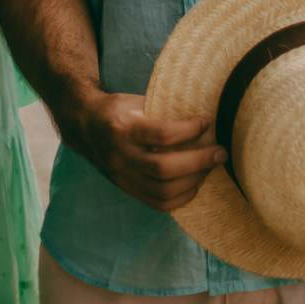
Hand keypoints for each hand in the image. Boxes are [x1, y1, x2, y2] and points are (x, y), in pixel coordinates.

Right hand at [68, 91, 226, 213]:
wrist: (84, 126)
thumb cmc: (116, 109)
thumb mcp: (134, 100)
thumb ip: (161, 110)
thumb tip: (200, 118)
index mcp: (123, 128)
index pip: (161, 135)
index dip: (188, 130)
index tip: (206, 122)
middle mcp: (121, 156)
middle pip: (165, 168)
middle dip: (199, 161)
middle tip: (220, 152)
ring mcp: (123, 176)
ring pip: (163, 190)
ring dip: (194, 180)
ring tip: (210, 167)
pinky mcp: (127, 189)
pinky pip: (158, 203)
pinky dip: (181, 197)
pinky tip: (195, 184)